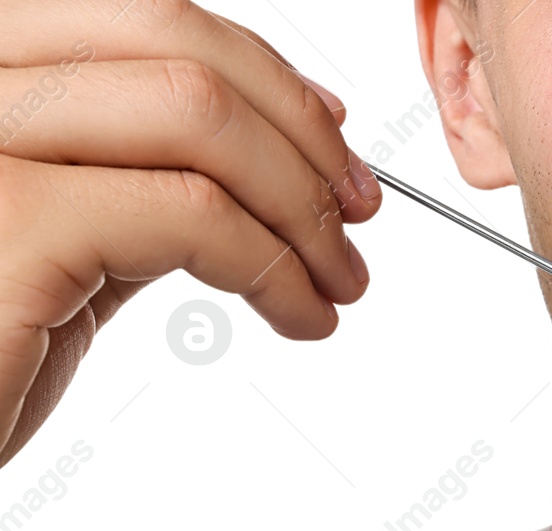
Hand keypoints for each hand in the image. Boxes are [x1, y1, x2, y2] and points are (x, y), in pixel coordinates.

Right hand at [0, 0, 380, 468]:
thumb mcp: (63, 234)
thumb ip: (140, 177)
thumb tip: (277, 147)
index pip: (146, 18)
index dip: (263, 75)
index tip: (332, 146)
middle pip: (177, 45)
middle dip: (298, 133)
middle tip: (354, 218)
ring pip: (198, 117)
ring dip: (300, 206)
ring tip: (338, 282)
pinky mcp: (11, 220)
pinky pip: (192, 215)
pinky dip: (276, 267)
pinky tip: (299, 317)